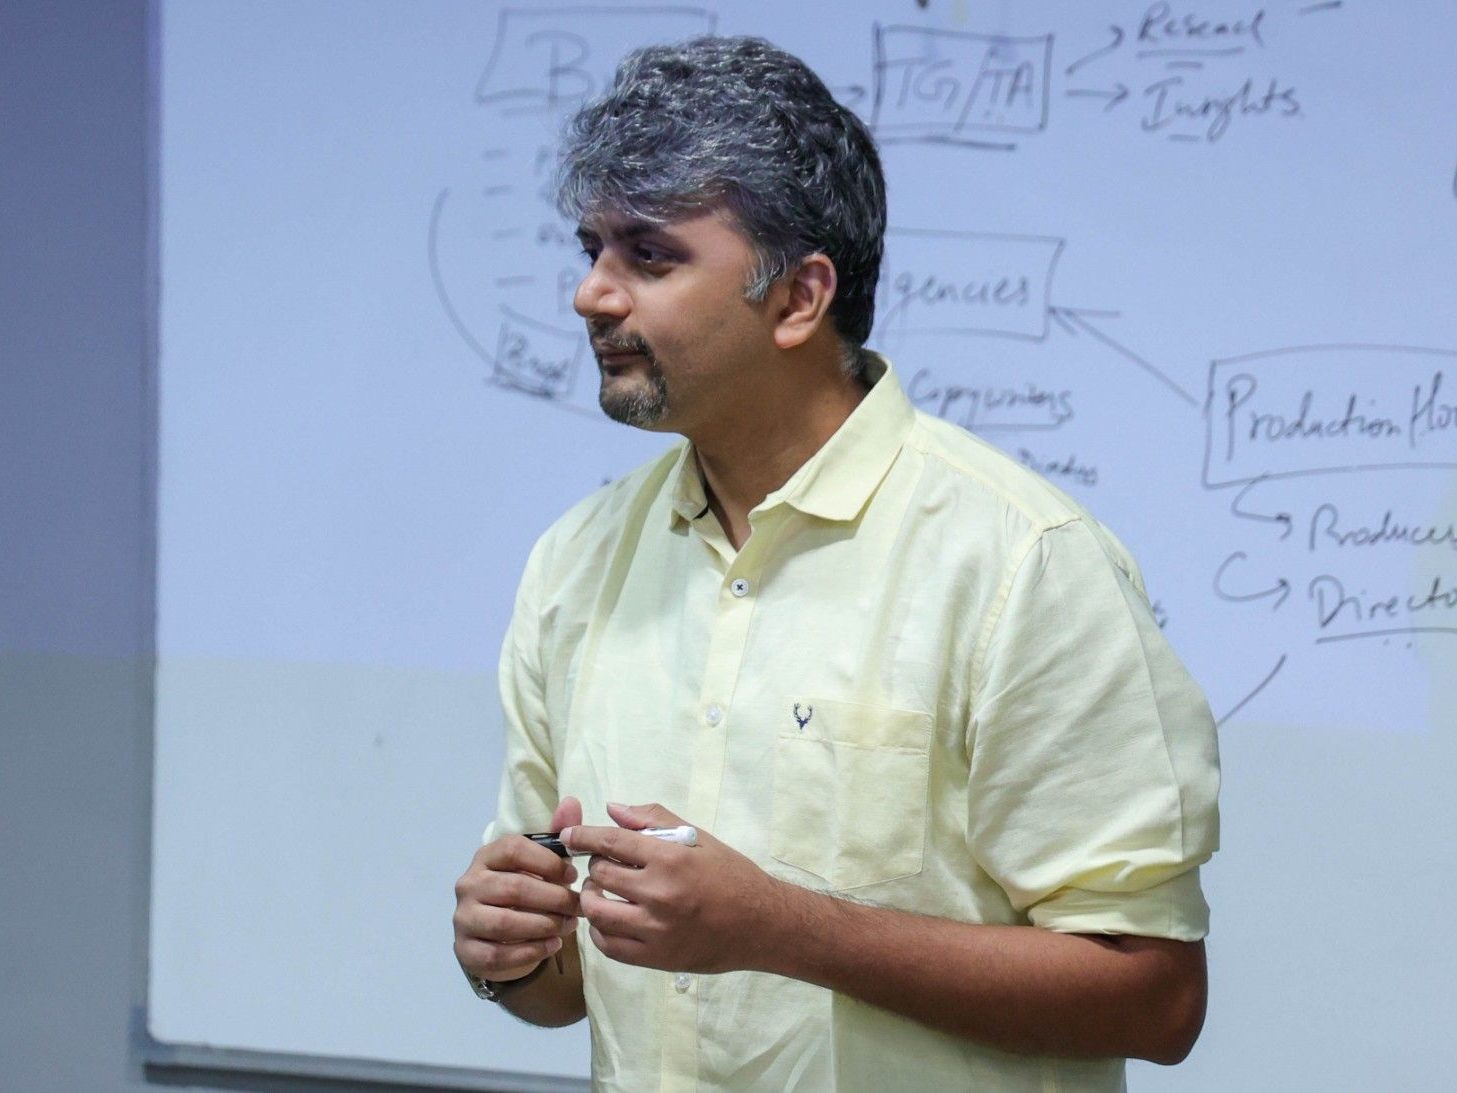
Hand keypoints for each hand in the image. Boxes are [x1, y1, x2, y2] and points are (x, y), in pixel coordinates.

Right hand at [453, 796, 581, 982]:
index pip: (514, 849)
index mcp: (486, 857)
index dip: (548, 861)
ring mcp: (463, 919)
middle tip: (579, 907)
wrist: (497, 938)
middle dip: (554, 899)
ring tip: (569, 926)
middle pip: (514, 888)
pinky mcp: (466, 950)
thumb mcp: (540, 863)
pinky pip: (498, 954)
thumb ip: (556, 834)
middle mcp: (468, 884)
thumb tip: (572, 801)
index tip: (574, 875)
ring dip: (544, 926)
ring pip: (505, 923)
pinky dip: (530, 952)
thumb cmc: (523, 893)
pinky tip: (552, 946)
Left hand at [563, 802, 787, 974]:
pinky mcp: (656, 958)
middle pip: (601, 875)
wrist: (761, 924)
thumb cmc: (730, 875)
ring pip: (598, 912)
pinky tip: (609, 920)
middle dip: (596, 867)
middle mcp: (660, 894)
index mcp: (671, 859)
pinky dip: (600, 931)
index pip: (612, 842)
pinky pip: (609, 946)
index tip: (570, 837)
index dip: (584, 837)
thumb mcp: (697, 838)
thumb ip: (653, 820)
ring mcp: (656, 929)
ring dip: (592, 898)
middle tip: (605, 866)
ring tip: (601, 893)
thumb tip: (612, 808)